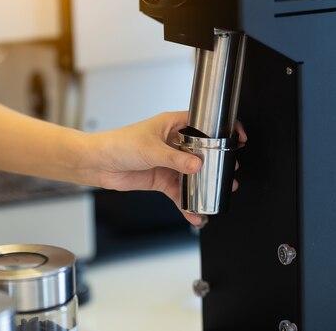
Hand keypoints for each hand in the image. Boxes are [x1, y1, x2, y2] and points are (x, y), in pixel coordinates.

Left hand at [85, 112, 246, 225]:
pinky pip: (179, 191)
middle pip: (202, 151)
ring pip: (192, 174)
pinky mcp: (161, 178)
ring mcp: (168, 161)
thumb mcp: (150, 149)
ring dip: (204, 185)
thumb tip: (196, 165)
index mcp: (172, 124)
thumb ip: (175, 158)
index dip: (222, 129)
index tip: (237, 138)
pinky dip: (187, 202)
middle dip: (216, 163)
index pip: (203, 123)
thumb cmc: (118, 144)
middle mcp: (173, 141)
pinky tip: (194, 212)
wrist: (97, 164)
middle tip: (230, 173)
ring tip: (217, 195)